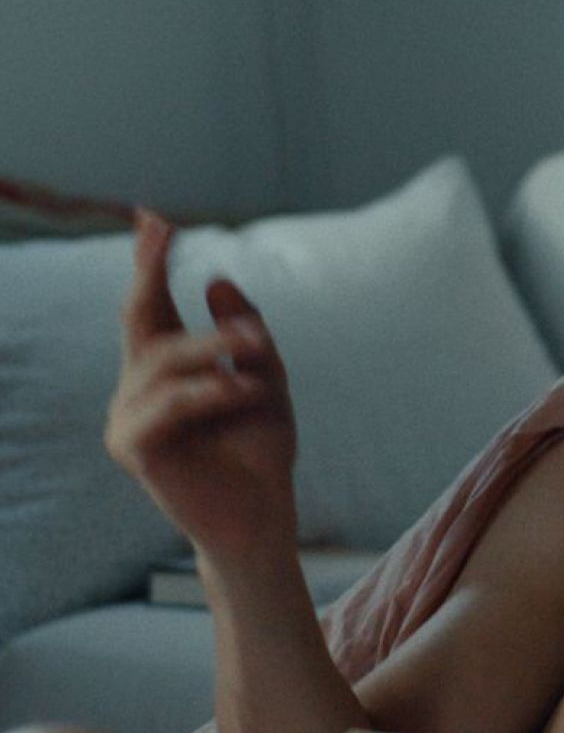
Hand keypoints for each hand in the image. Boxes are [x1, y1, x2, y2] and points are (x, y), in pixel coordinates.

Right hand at [104, 211, 298, 556]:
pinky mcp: (134, 449)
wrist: (262, 515)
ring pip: (165, 359)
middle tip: (164, 229)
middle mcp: (137, 388)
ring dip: (216, 348)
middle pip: (138, 318)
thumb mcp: (266, 379)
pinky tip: (245, 390)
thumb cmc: (260, 450)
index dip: (147, 261)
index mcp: (164, 370)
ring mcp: (129, 418)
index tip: (152, 216)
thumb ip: (244, 333)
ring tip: (258, 349)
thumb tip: (216, 279)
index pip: (149, 306)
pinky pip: (169, 403)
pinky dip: (210, 392)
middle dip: (148, 270)